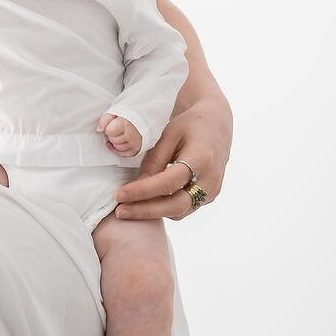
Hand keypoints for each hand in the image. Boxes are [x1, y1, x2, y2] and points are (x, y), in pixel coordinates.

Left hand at [95, 113, 141, 156]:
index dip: (108, 128)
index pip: (109, 131)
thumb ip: (105, 119)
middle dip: (112, 135)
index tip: (113, 124)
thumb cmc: (129, 115)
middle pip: (113, 140)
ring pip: (118, 148)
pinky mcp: (137, 149)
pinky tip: (117, 143)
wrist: (144, 117)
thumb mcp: (115, 112)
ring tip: (120, 134)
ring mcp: (135, 143)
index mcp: (126, 124)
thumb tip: (99, 130)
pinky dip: (119, 150)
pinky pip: (124, 154)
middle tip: (117, 129)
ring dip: (116, 142)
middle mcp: (131, 135)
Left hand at [111, 94, 232, 220]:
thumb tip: (135, 187)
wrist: (216, 123)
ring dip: (153, 212)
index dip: (142, 192)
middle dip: (145, 211)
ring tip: (127, 207)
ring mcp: (212, 190)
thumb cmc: (190, 124)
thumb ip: (154, 161)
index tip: (119, 195)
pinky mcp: (210, 196)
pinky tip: (145, 202)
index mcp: (201, 159)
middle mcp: (211, 179)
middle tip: (119, 211)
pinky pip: (184, 208)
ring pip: (179, 211)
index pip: (168, 183)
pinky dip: (164, 208)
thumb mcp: (169, 134)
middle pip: (175, 206)